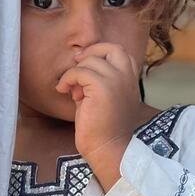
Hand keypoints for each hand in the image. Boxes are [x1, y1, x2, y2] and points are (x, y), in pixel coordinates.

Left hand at [55, 43, 144, 189]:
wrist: (107, 148)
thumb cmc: (102, 128)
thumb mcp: (103, 97)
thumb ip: (96, 80)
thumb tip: (79, 64)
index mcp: (131, 80)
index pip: (121, 52)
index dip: (101, 52)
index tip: (84, 63)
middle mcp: (128, 77)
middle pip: (111, 47)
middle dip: (91, 52)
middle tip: (76, 65)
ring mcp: (117, 81)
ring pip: (90, 61)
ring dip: (75, 72)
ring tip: (73, 91)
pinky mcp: (102, 88)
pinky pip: (79, 72)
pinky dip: (67, 79)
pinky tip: (63, 90)